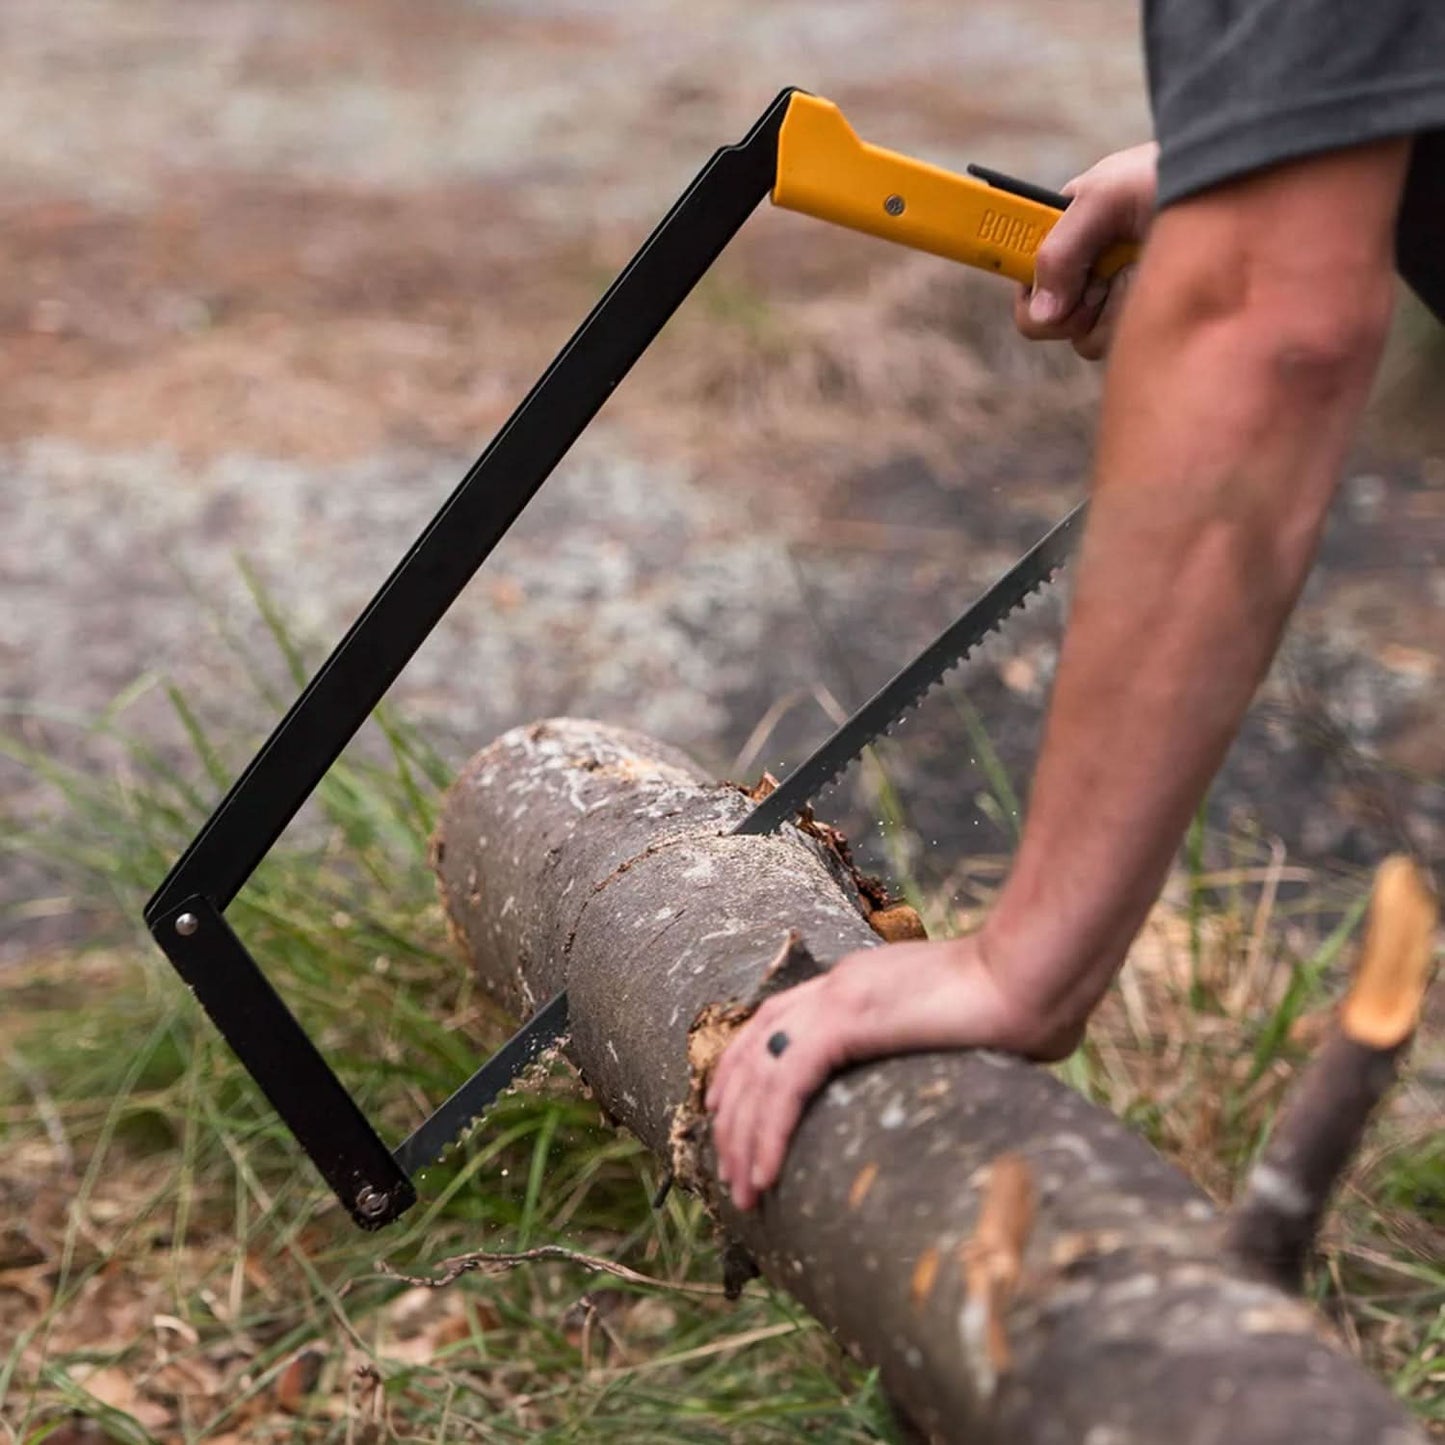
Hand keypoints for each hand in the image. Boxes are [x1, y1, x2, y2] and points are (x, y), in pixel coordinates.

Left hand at [705, 934, 1065, 1211]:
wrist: (1035, 975)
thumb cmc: (1023, 1007)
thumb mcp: (962, 1033)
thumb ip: (938, 1055)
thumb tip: (961, 1096)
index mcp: (856, 983)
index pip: (774, 1021)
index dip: (742, 1068)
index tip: (727, 1115)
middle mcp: (836, 985)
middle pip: (755, 1049)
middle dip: (733, 1116)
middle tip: (730, 1173)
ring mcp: (837, 997)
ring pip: (760, 1072)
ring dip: (743, 1136)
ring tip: (742, 1191)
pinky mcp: (847, 1020)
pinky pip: (786, 1084)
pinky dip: (767, 1131)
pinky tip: (764, 1173)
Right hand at [1013, 142, 1157, 360]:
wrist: (1250, 181)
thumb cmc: (1178, 172)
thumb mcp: (1108, 196)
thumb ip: (1062, 249)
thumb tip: (1040, 313)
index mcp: (1071, 224)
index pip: (1022, 266)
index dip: (1020, 282)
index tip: (1029, 291)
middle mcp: (1089, 264)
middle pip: (1047, 316)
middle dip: (1071, 305)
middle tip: (1099, 281)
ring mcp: (1117, 295)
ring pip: (1083, 337)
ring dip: (1110, 311)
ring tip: (1144, 270)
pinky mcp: (1145, 318)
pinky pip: (1119, 343)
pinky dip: (1135, 319)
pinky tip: (1161, 285)